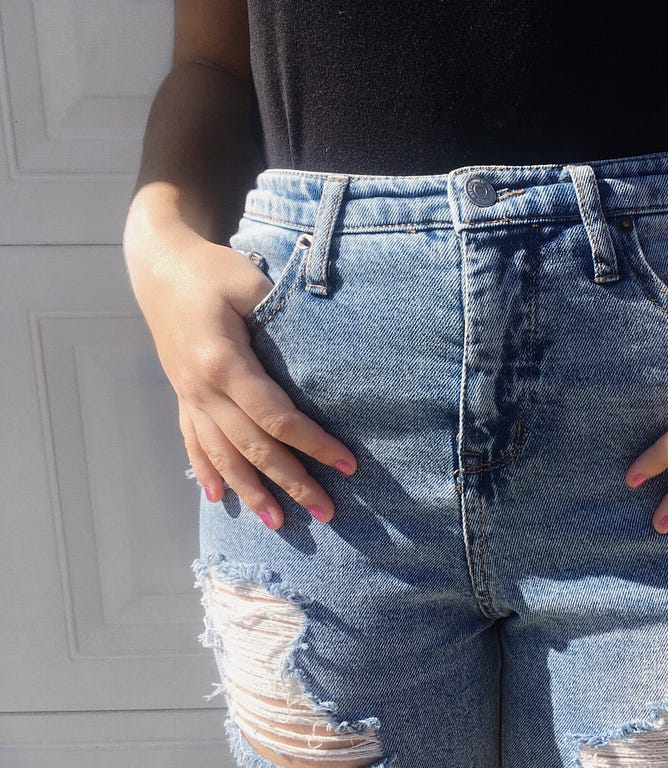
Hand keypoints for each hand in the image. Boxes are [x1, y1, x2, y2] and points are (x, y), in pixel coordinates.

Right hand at [124, 229, 358, 530]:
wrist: (159, 266)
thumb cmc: (212, 271)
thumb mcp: (248, 281)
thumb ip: (281, 314)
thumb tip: (321, 349)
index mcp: (223, 363)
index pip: (276, 417)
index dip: (313, 444)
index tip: (348, 465)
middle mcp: (202, 389)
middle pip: (252, 447)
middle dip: (291, 482)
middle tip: (327, 512)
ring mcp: (189, 395)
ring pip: (221, 454)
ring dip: (250, 491)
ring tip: (277, 524)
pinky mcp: (183, 395)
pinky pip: (194, 441)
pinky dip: (207, 471)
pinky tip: (219, 498)